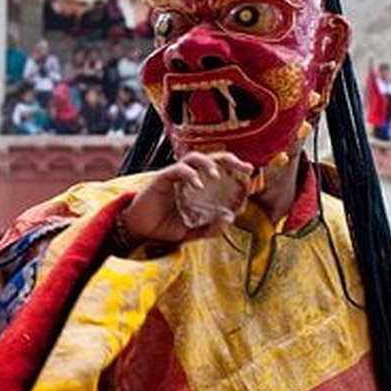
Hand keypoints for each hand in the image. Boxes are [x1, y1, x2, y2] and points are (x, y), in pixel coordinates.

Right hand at [119, 152, 252, 246]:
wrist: (139, 232)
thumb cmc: (165, 228)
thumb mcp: (192, 232)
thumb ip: (210, 228)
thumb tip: (229, 218)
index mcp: (198, 187)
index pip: (220, 171)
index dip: (236, 171)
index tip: (250, 175)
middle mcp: (189, 178)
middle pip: (212, 158)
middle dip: (230, 160)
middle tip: (245, 167)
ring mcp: (175, 176)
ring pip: (194, 157)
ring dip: (208, 163)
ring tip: (216, 175)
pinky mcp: (161, 178)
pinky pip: (177, 169)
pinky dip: (189, 174)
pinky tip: (197, 185)